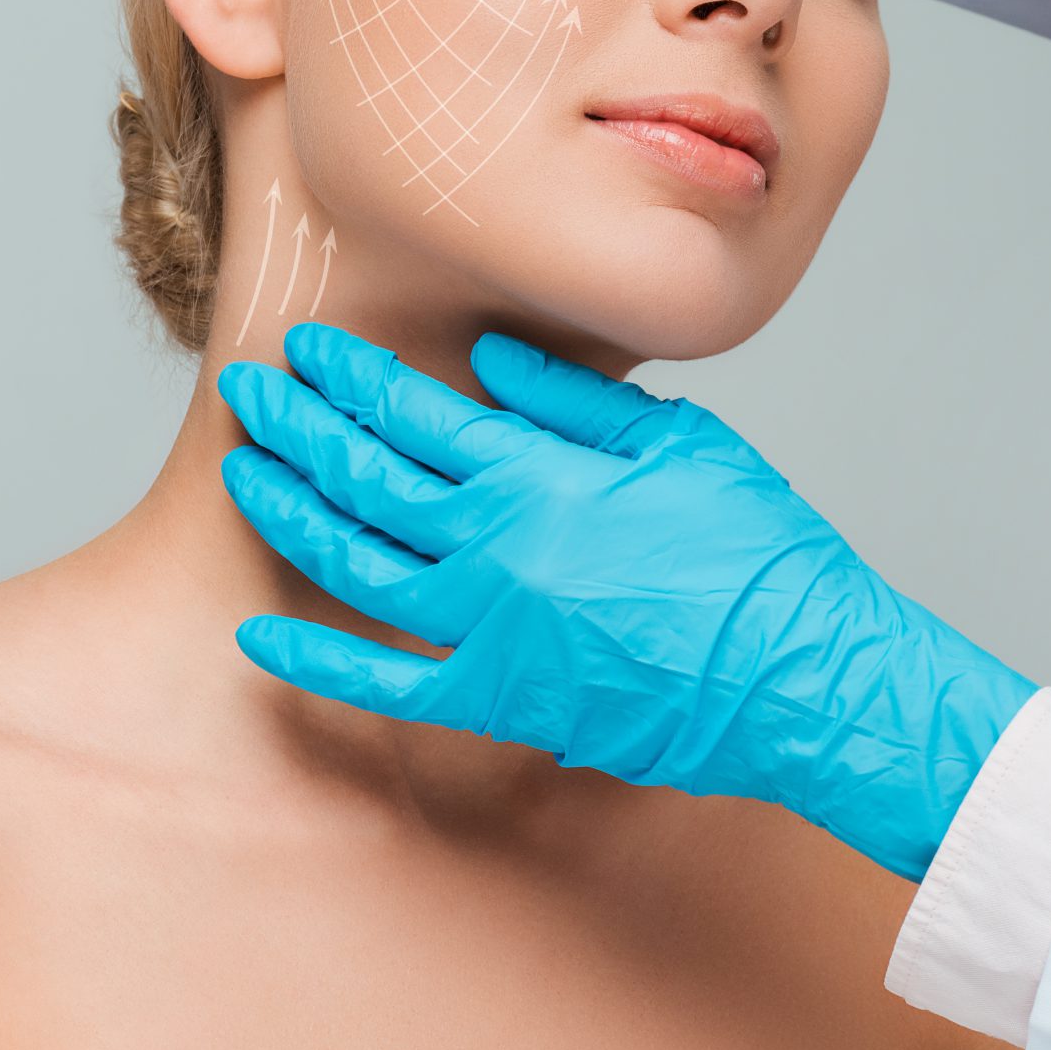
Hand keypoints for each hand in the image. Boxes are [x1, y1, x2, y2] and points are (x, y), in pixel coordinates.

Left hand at [218, 323, 1037, 880]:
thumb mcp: (680, 444)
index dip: (351, 376)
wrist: (803, 675)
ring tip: (247, 472)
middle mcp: (493, 547)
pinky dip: (315, 666)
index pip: (413, 410)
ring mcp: (487, 630)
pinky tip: (258, 643)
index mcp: (538, 474)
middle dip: (297, 425)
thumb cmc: (760, 554)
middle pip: (364, 475)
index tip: (310, 348)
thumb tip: (491, 356)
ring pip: (354, 563)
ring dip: (290, 512)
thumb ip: (575, 401)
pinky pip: (384, 685)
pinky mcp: (498, 700)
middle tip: (250, 390)